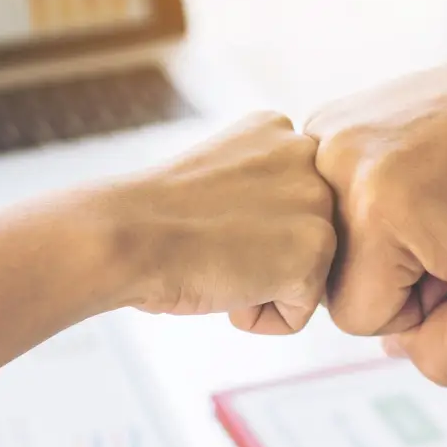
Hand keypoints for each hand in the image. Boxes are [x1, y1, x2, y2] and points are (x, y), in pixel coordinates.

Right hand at [101, 112, 336, 334]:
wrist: (128, 235)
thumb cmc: (153, 220)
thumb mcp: (218, 179)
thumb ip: (260, 191)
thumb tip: (281, 232)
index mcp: (277, 130)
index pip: (287, 206)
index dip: (243, 230)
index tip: (206, 220)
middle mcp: (306, 153)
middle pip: (301, 238)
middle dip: (259, 256)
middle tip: (210, 241)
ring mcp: (317, 199)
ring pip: (303, 274)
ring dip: (257, 285)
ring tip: (218, 259)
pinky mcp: (318, 246)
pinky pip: (298, 312)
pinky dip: (257, 317)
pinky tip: (226, 285)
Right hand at [305, 0, 446, 383]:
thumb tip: (390, 345)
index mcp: (374, 214)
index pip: (356, 318)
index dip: (415, 308)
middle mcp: (335, 167)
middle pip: (333, 281)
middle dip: (392, 276)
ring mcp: (326, 136)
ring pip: (329, 241)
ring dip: (379, 241)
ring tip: (434, 206)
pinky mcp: (328, 121)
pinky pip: (330, 200)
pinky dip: (370, 205)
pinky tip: (415, 182)